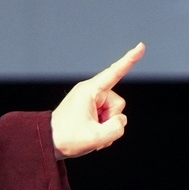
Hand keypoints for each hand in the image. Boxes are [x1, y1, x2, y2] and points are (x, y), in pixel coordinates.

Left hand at [50, 42, 144, 158]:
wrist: (47, 143)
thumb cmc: (65, 139)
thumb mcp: (95, 138)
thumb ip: (117, 128)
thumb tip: (120, 120)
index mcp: (89, 91)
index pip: (114, 73)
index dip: (130, 59)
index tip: (141, 46)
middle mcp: (90, 91)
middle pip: (118, 103)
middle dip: (111, 120)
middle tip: (92, 130)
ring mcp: (90, 100)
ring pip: (114, 113)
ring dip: (106, 126)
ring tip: (89, 132)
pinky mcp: (90, 108)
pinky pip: (107, 118)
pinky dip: (102, 128)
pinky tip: (90, 134)